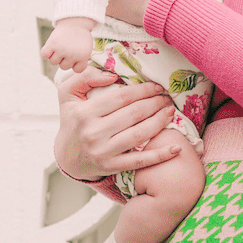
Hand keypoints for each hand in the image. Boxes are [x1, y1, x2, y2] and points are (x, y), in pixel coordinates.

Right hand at [42, 18, 95, 71]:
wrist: (75, 21)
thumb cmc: (80, 36)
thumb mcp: (87, 48)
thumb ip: (82, 60)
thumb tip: (74, 69)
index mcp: (83, 56)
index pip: (77, 70)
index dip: (75, 63)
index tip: (76, 55)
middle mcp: (72, 54)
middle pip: (63, 67)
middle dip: (64, 59)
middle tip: (67, 49)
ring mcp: (61, 50)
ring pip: (53, 62)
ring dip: (55, 56)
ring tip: (60, 47)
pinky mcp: (52, 44)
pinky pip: (44, 55)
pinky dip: (46, 52)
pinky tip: (51, 47)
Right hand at [55, 68, 181, 181]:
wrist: (67, 156)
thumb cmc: (72, 121)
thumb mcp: (67, 94)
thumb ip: (85, 77)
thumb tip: (112, 75)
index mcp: (84, 112)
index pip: (121, 97)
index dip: (143, 90)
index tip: (157, 86)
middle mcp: (93, 133)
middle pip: (134, 114)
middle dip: (155, 103)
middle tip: (167, 98)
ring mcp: (103, 152)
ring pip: (139, 134)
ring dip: (160, 122)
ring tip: (170, 112)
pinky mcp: (111, 167)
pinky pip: (140, 160)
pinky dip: (160, 155)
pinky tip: (176, 148)